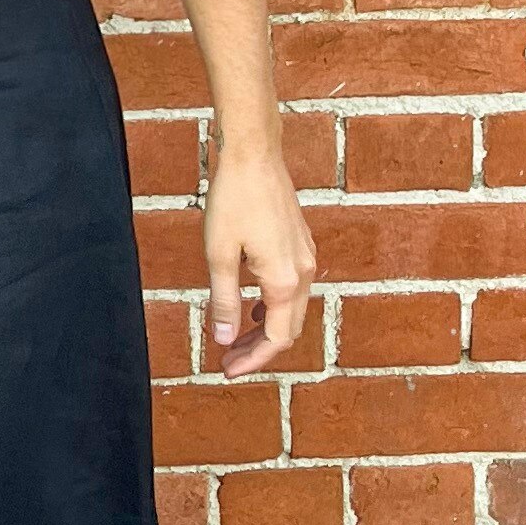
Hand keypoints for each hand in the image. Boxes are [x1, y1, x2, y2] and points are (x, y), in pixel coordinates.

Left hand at [203, 141, 315, 375]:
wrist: (254, 154)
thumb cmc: (234, 200)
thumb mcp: (219, 255)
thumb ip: (224, 300)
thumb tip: (224, 338)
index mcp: (285, 281)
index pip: (276, 339)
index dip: (253, 360)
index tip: (228, 370)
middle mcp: (304, 272)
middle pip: (287, 329)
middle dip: (258, 349)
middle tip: (227, 361)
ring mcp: (306, 257)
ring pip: (290, 309)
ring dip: (265, 328)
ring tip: (234, 337)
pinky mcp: (300, 244)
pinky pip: (291, 288)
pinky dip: (271, 305)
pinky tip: (250, 306)